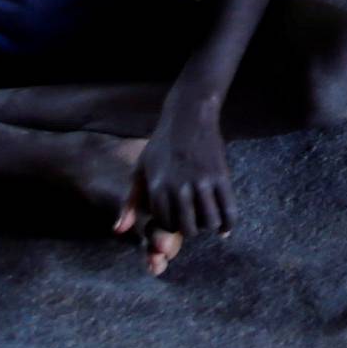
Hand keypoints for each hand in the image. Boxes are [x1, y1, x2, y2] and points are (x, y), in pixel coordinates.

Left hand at [125, 100, 234, 248]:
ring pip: (209, 220)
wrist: (189, 116)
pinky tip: (224, 230)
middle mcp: (179, 186)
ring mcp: (202, 180)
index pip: (164, 224)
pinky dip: (228, 223)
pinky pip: (228, 208)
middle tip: (191, 221)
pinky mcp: (221, 174)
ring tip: (205, 220)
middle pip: (187, 226)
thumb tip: (118, 231)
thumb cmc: (162, 145)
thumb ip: (129, 203)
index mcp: (157, 186)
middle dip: (189, 229)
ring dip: (207, 226)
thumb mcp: (140, 170)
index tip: (173, 219)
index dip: (169, 226)